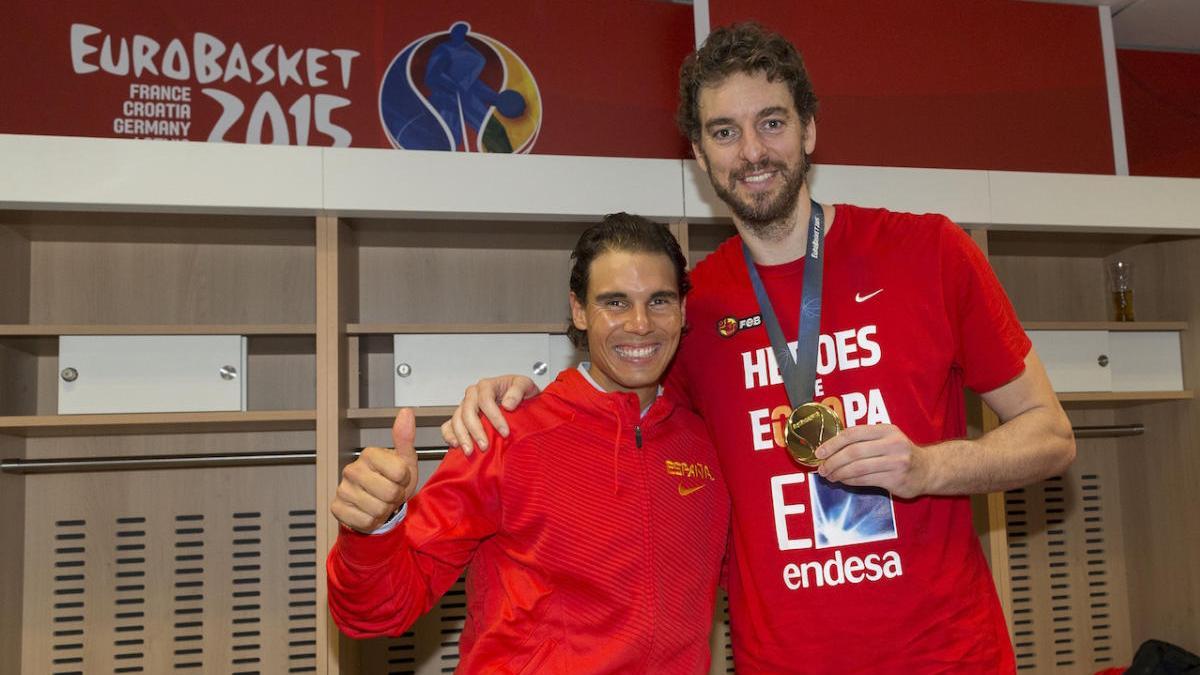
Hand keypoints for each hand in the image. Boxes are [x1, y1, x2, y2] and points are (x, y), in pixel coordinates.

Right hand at [331, 409, 419, 532]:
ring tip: (380, 502)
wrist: (376, 505)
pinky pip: (365, 521)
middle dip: (395, 497)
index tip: (399, 479)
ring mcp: (342, 489)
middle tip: (390, 493)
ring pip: (378, 509)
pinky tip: (368, 512)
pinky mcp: (337, 508)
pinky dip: (371, 521)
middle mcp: (352, 469)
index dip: (405, 480)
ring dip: (384, 510)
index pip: (400, 472)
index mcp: (370, 454)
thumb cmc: (392, 481)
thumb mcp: (404, 460)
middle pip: (390, 492)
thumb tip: (406, 412)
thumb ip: (405, 438)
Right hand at [440, 375, 539, 453]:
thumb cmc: (520, 392)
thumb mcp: (525, 385)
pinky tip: (456, 445)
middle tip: (485, 446)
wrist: (520, 400)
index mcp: (487, 386)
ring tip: (470, 451)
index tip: (504, 432)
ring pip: (456, 419)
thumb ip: (518, 390)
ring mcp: (465, 407)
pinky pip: (448, 426)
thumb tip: (507, 404)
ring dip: (462, 436)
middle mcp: (473, 395)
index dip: (494, 416)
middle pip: (468, 411)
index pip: (485, 399)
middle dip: (475, 430)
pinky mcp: (460, 418)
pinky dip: (449, 435)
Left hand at [815, 424, 929, 498]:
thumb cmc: (900, 452)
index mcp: (886, 430)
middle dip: (833, 461)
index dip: (832, 443)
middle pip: (853, 452)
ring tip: (830, 476)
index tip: (819, 452)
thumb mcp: (886, 438)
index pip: (853, 433)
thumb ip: (863, 440)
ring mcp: (896, 462)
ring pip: (858, 468)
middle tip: (822, 469)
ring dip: (839, 473)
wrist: (928, 469)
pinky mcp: (896, 480)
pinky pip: (865, 480)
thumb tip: (830, 449)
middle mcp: (892, 444)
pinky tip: (843, 481)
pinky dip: (850, 481)